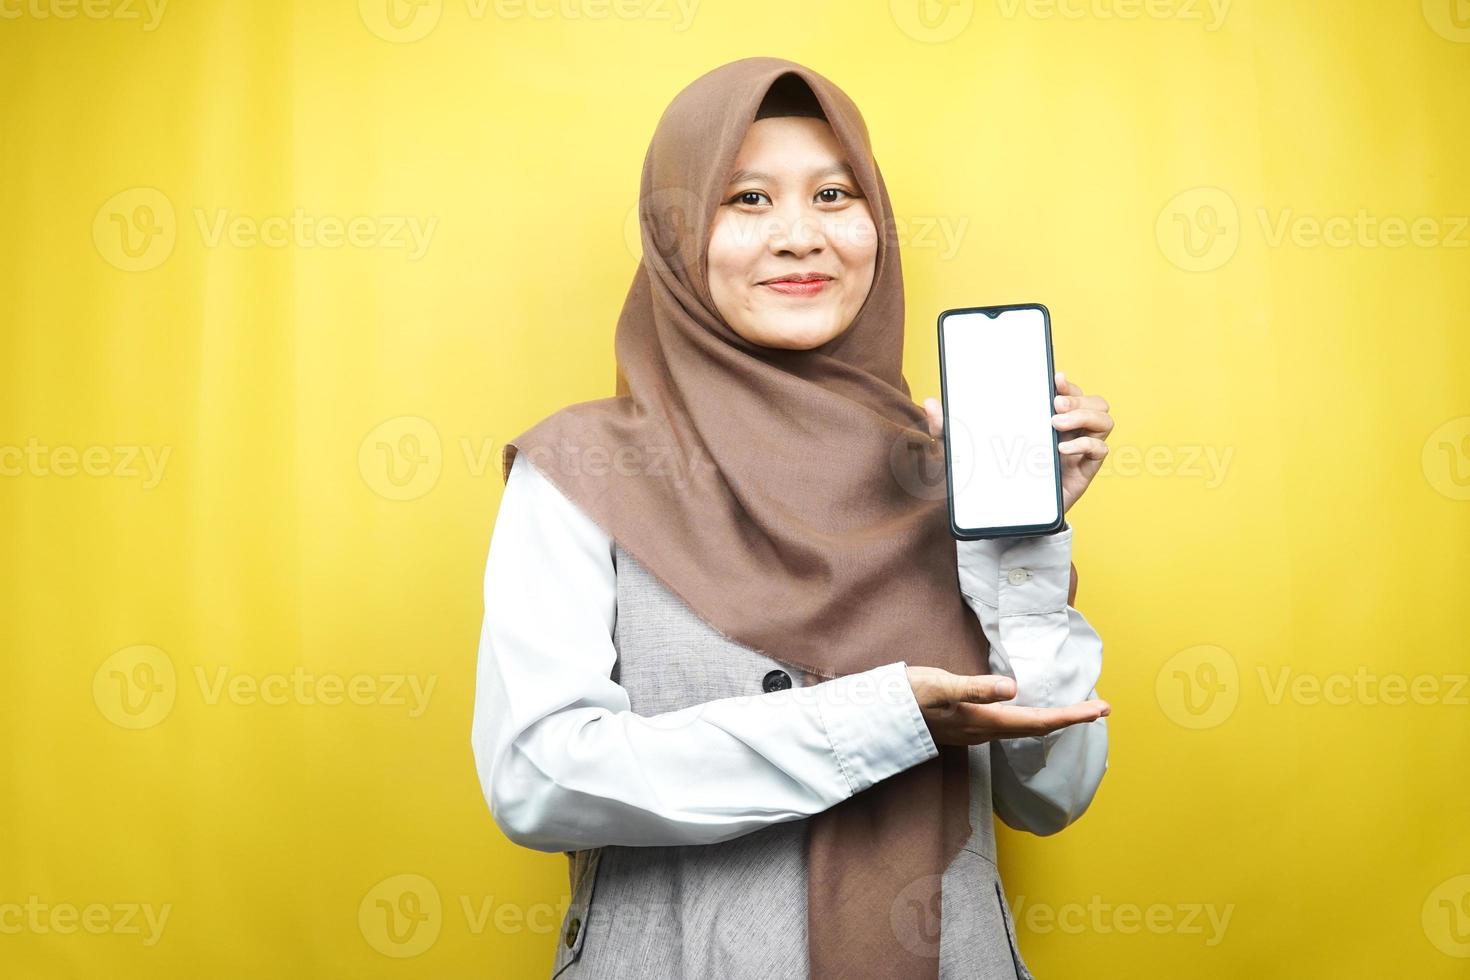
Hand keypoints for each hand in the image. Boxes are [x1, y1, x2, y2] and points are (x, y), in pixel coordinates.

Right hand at [906, 665, 1109, 746]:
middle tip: (1099, 709)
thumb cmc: (909, 696)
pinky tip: (1027, 711)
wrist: (879, 715)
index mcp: (986, 721)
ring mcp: (976, 732)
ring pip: (1023, 730)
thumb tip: (1013, 688)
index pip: (1039, 722)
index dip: (1072, 717)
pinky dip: (1030, 719)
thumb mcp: (941, 685)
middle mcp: (985, 731)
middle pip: (1037, 729)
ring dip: (1052, 721)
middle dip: (1070, 719)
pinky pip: (1008, 727)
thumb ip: (975, 687)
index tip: (1101, 710)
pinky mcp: (966, 726)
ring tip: (1074, 710)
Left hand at [922, 369, 1113, 514]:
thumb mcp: (961, 453)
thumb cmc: (988, 478)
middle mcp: (1067, 430)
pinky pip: (1101, 449)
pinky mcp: (1083, 471)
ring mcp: (1078, 450)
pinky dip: (1087, 444)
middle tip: (1054, 404)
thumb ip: (945, 429)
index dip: (1065, 380)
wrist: (1002, 518)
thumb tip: (930, 403)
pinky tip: (1062, 449)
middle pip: (1092, 400)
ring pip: (1104, 419)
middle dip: (1078, 396)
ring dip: (1086, 414)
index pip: (1066, 390)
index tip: (1054, 376)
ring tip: (1058, 422)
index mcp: (1044, 417)